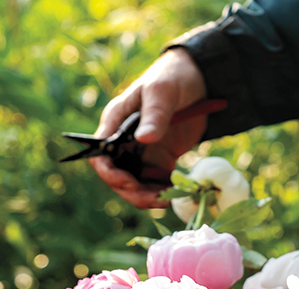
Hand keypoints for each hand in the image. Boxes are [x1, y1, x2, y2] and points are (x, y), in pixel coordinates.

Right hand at [90, 48, 206, 207]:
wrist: (198, 81)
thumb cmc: (172, 78)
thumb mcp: (163, 92)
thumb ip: (154, 115)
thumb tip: (143, 139)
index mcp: (115, 122)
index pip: (99, 155)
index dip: (109, 173)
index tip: (127, 182)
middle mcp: (123, 141)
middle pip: (116, 175)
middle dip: (131, 191)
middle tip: (154, 198)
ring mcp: (141, 152)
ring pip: (134, 184)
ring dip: (146, 196)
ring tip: (165, 200)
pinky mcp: (159, 159)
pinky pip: (154, 182)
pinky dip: (160, 192)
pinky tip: (173, 195)